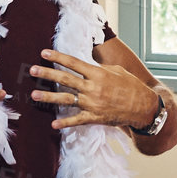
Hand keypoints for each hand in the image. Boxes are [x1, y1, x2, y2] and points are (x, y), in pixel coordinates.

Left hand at [30, 48, 159, 130]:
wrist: (144, 107)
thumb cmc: (132, 86)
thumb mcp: (117, 71)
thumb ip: (99, 69)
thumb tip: (86, 67)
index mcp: (98, 74)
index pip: (74, 63)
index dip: (58, 57)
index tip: (44, 53)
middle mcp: (93, 88)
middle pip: (65, 79)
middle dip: (47, 74)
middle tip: (32, 70)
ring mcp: (92, 104)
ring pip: (66, 99)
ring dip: (49, 97)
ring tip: (34, 94)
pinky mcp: (95, 117)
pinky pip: (77, 120)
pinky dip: (65, 123)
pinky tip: (54, 124)